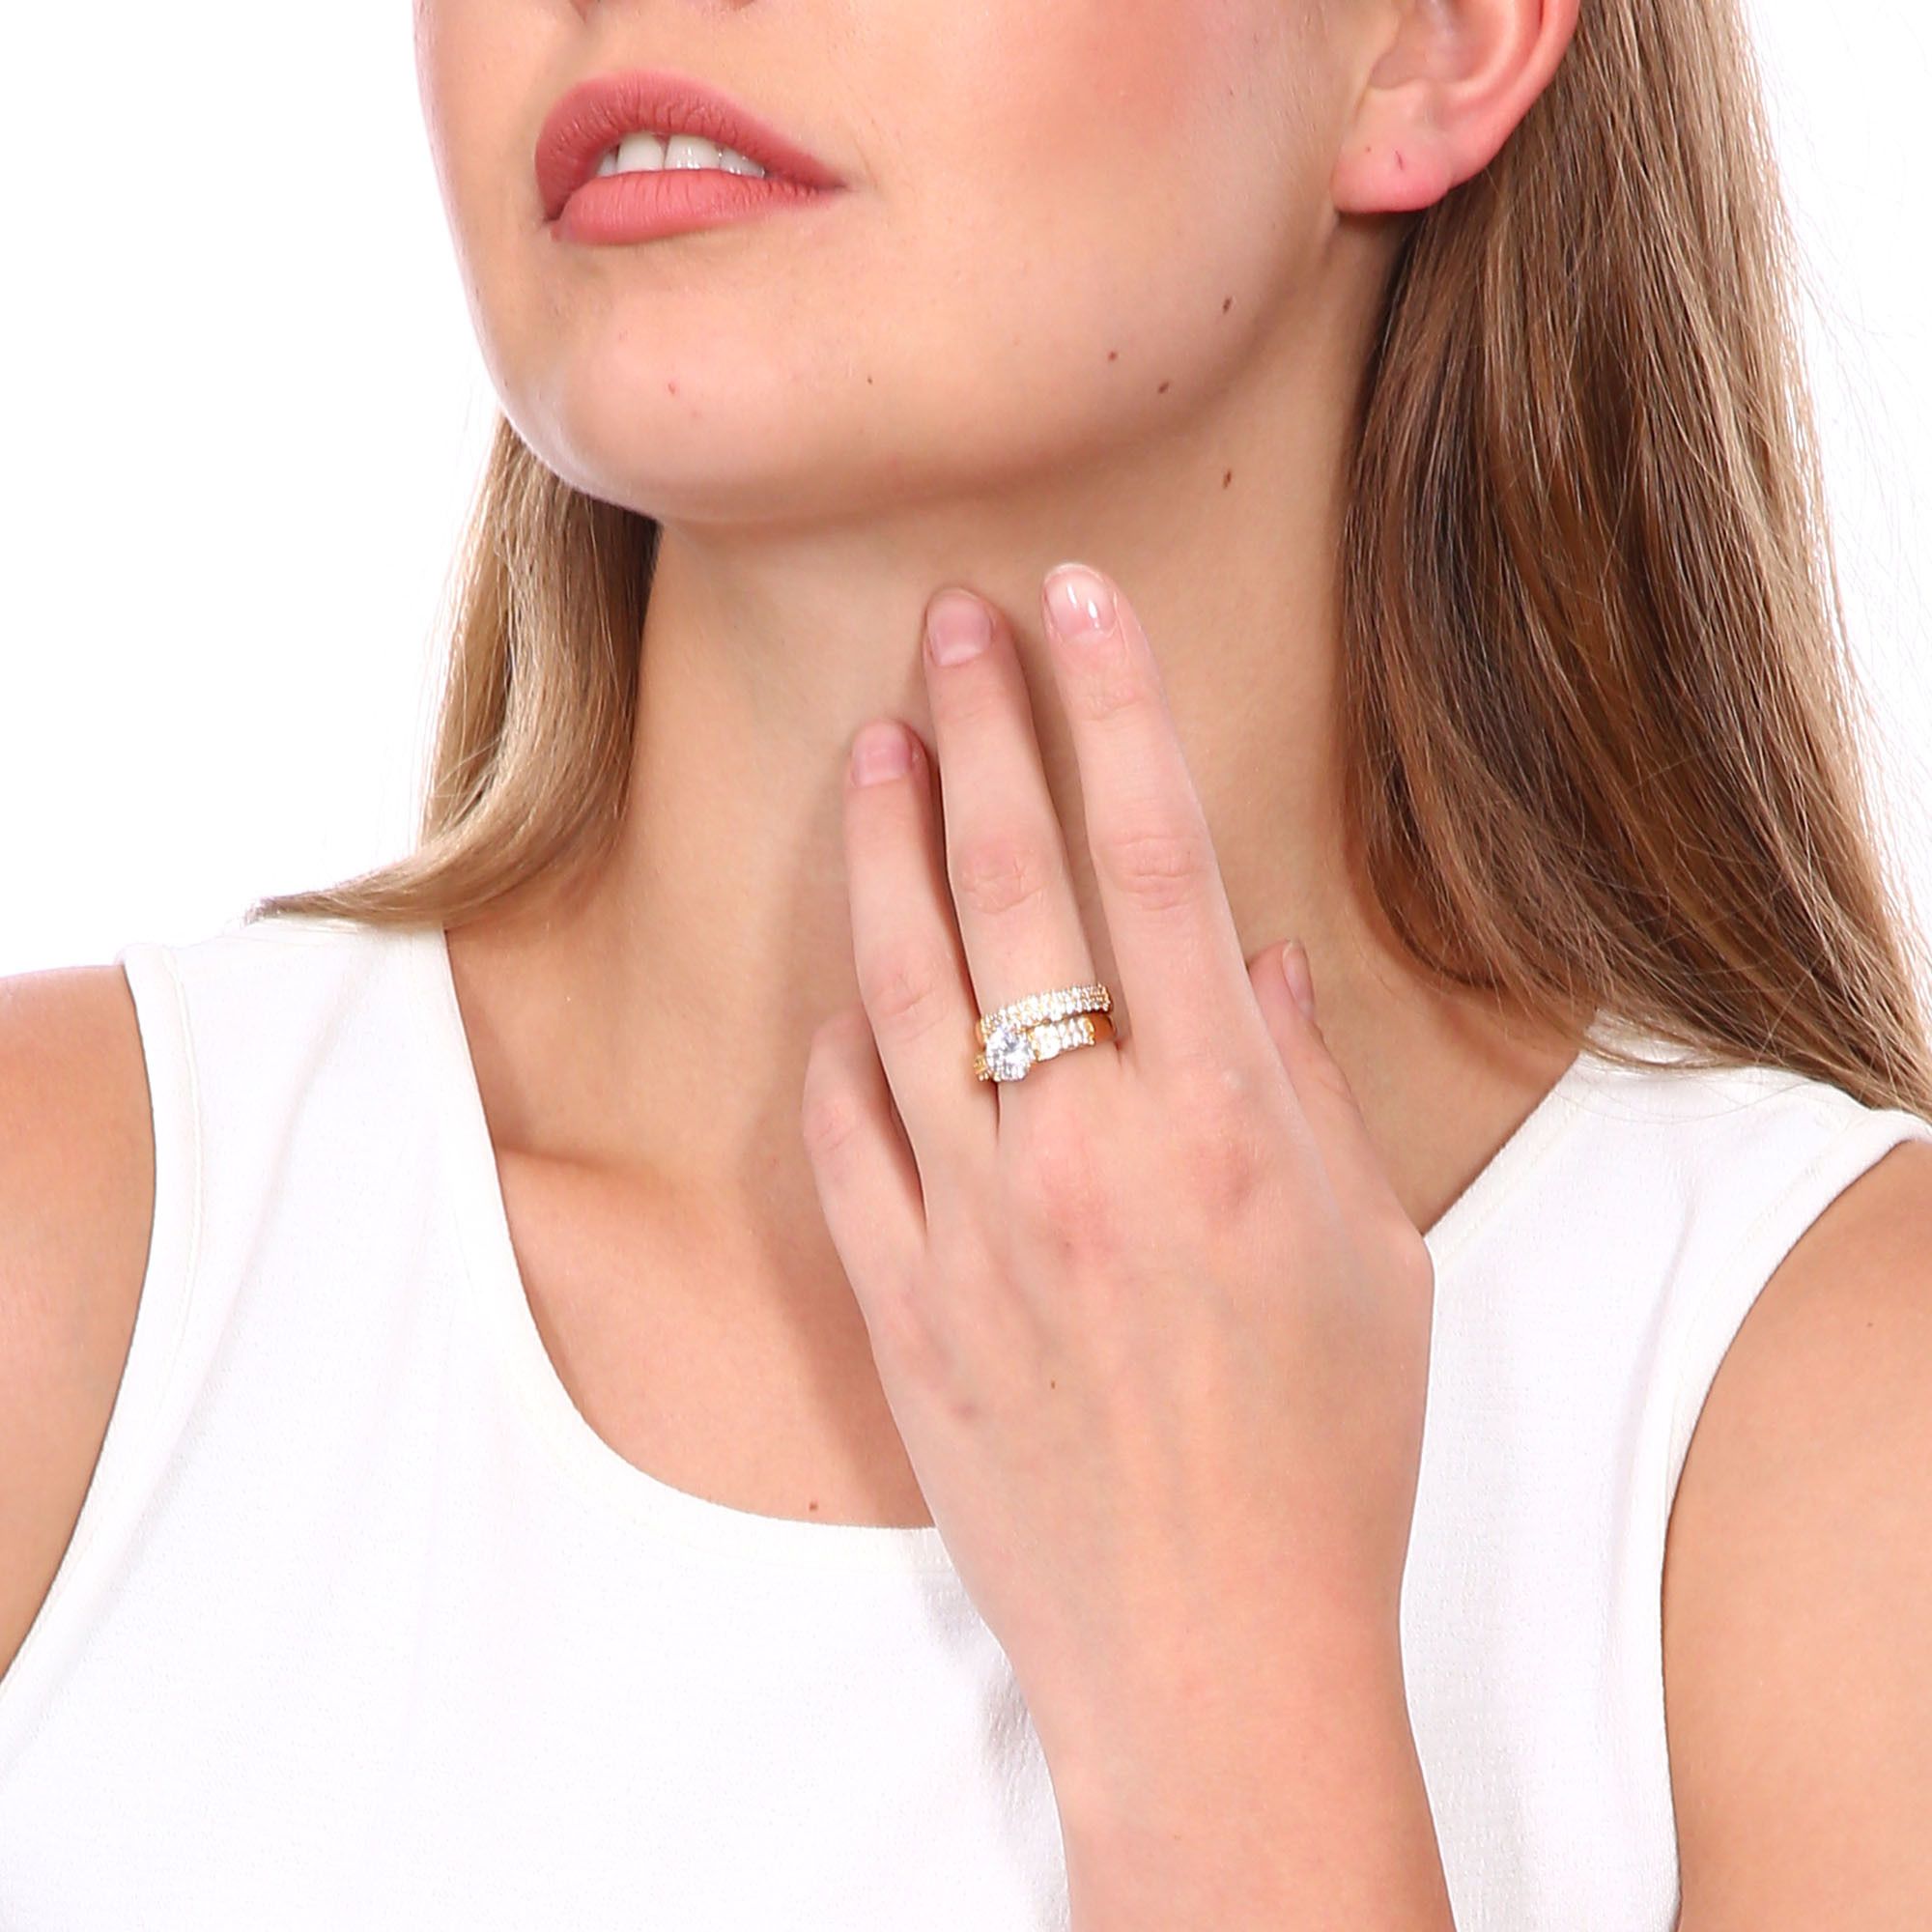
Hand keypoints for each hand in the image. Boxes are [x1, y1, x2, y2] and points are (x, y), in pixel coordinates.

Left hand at [799, 562, 1434, 1790]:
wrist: (1210, 1657)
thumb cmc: (1323, 1459)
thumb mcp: (1371, 1260)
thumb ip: (1304, 1086)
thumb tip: (1244, 955)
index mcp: (1222, 1123)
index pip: (1155, 855)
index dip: (1112, 708)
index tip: (1079, 602)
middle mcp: (1083, 1146)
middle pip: (1013, 885)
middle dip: (982, 727)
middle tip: (952, 618)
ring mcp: (972, 1221)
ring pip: (901, 985)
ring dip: (886, 849)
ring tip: (878, 744)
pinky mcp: (898, 1300)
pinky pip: (845, 1135)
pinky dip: (845, 1043)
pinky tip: (848, 988)